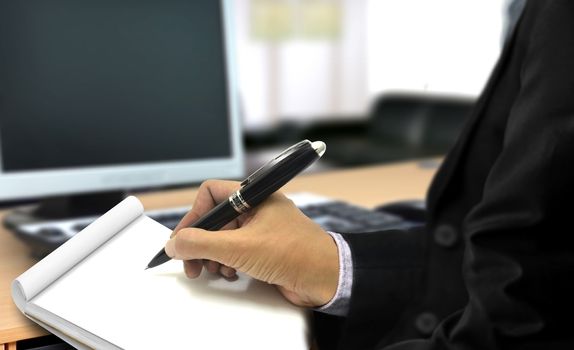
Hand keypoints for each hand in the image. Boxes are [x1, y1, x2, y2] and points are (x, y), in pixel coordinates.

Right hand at [165, 180, 338, 307]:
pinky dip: (228, 263)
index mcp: (254, 196)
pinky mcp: (265, 248)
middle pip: (215, 219)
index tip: (182, 238)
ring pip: (224, 237)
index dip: (193, 215)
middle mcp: (257, 209)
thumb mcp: (240, 248)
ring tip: (217, 270)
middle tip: (191, 263)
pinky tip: (232, 274)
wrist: (326, 278)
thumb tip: (177, 243)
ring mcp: (261, 229)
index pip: (211, 194)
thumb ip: (202, 244)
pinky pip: (236, 251)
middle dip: (201, 242)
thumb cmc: (296, 253)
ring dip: (214, 256)